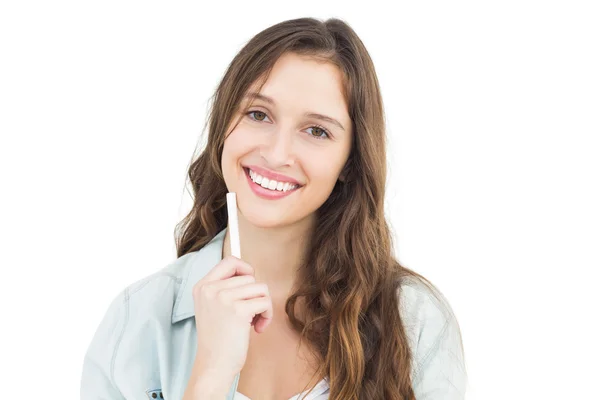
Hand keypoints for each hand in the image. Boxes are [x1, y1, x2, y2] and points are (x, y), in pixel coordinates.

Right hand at [192, 255, 273, 376]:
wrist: (213, 365)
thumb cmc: (218, 339)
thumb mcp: (212, 307)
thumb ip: (224, 288)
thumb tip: (250, 272)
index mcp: (202, 286)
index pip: (229, 261)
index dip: (245, 268)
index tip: (249, 286)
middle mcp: (210, 289)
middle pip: (249, 276)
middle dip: (256, 295)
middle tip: (251, 314)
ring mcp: (223, 298)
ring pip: (260, 288)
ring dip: (263, 306)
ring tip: (254, 322)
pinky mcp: (238, 310)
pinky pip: (265, 301)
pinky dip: (267, 316)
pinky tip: (257, 329)